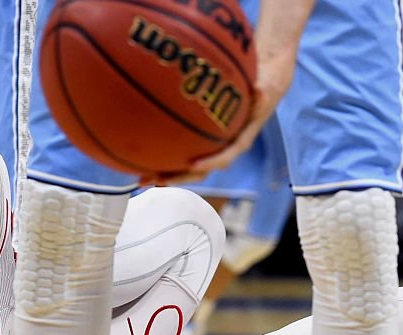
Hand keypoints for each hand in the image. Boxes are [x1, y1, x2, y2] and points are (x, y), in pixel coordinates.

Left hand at [146, 53, 295, 185]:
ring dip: (163, 173)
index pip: (224, 157)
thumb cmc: (261, 86)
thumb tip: (260, 90)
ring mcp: (208, 147)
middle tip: (158, 180)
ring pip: (185, 165)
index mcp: (239, 142)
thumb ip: (262, 93)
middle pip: (199, 170)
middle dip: (178, 177)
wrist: (259, 86)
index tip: (193, 165)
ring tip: (140, 177)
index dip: (209, 163)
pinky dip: (158, 153)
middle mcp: (222, 149)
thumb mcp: (266, 86)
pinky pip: (177, 149)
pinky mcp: (197, 141)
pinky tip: (136, 152)